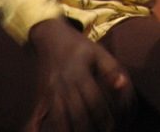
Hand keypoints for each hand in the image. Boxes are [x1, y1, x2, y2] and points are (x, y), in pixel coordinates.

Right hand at [27, 17, 131, 131]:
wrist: (50, 38)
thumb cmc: (78, 47)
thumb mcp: (98, 52)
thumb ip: (111, 69)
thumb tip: (122, 84)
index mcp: (79, 75)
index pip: (93, 101)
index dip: (103, 116)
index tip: (112, 126)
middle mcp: (63, 86)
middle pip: (76, 114)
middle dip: (88, 128)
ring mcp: (50, 93)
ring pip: (58, 118)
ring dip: (67, 131)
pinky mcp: (41, 97)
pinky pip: (37, 117)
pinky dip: (36, 128)